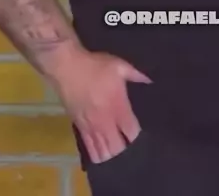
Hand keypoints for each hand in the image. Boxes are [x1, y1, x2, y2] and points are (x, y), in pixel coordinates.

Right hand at [49, 45, 151, 163]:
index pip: (132, 132)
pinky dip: (96, 153)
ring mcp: (91, 127)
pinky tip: (101, 152)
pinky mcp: (79, 128)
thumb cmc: (95, 66)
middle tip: (127, 140)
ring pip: (103, 152)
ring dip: (111, 152)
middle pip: (118, 148)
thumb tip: (151, 81)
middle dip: (124, 147)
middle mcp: (105, 122)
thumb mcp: (119, 66)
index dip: (137, 134)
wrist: (67, 68)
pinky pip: (89, 148)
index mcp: (118, 107)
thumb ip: (136, 75)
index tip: (138, 129)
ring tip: (115, 147)